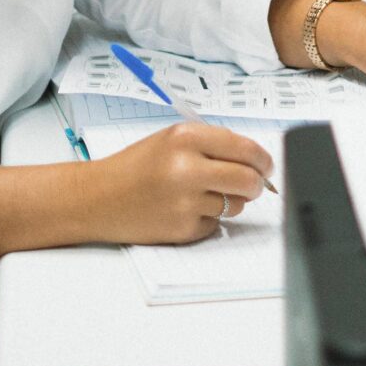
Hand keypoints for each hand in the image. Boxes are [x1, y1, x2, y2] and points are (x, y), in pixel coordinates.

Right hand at [86, 123, 274, 244]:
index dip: (263, 160)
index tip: (267, 166)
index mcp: (185, 137)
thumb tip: (257, 162)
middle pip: (249, 180)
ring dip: (229, 201)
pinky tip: (182, 210)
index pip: (245, 148)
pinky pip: (215, 224)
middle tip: (253, 185)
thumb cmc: (136, 166)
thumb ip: (213, 145)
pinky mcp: (183, 228)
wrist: (99, 197)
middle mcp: (187, 168)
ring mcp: (185, 201)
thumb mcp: (171, 140)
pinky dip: (206, 219)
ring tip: (201, 194)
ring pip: (236, 205)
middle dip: (257, 185)